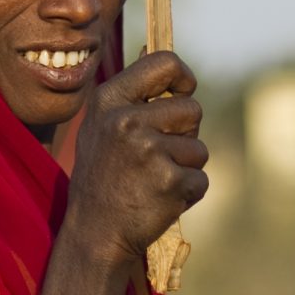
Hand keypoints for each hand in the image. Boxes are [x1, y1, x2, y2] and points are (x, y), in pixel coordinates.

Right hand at [60, 50, 206, 270]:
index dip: (183, 77)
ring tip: (152, 180)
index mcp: (110, 100)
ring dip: (185, 167)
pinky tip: (159, 200)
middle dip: (185, 133)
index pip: (164, 62)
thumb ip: (130, 97)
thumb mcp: (101, 126)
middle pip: (192, 109)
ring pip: (199, 149)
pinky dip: (187, 193)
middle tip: (156, 156)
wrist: (94, 234)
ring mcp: (149, 151)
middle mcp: (128, 120)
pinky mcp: (170, 181)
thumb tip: (163, 61)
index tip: (183, 91)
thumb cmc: (102, 176)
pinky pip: (200, 179)